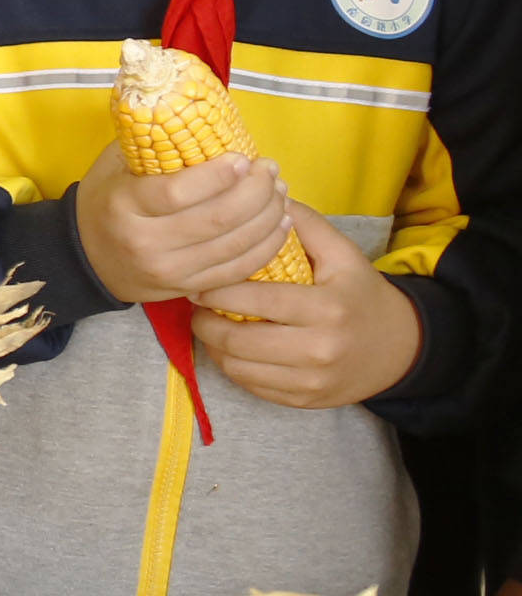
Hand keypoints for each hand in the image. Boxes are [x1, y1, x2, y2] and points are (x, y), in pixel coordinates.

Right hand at [75, 143, 295, 305]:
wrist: (87, 259)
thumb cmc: (105, 202)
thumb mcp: (114, 166)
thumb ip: (151, 143)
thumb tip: (196, 114)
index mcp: (123, 205)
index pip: (178, 193)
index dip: (219, 176)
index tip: (244, 159)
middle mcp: (146, 243)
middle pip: (216, 219)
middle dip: (255, 192)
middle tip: (270, 170)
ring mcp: (169, 271)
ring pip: (234, 245)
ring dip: (268, 216)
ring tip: (279, 191)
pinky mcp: (188, 289)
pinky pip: (238, 269)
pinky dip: (267, 246)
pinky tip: (280, 223)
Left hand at [188, 208, 422, 408]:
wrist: (399, 348)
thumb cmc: (360, 294)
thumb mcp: (343, 254)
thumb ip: (305, 223)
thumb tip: (265, 194)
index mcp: (326, 308)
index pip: (255, 302)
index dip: (217, 292)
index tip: (199, 281)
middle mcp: (319, 349)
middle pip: (238, 341)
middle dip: (205, 321)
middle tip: (196, 303)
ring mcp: (311, 381)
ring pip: (238, 368)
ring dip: (213, 346)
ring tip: (208, 323)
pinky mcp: (304, 401)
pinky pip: (251, 386)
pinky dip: (232, 367)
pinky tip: (231, 347)